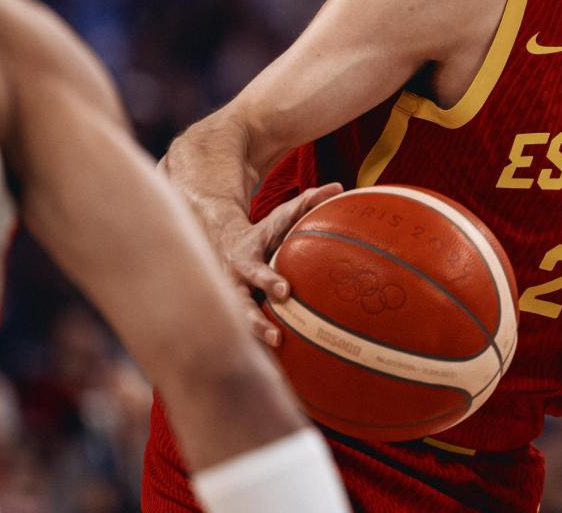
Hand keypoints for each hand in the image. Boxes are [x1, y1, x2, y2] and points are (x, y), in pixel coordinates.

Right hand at [217, 181, 342, 345]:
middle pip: (241, 304)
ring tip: (275, 357)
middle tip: (278, 334)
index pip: (257, 269)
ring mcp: (230, 303)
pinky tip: (276, 374)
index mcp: (246, 259)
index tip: (286, 292)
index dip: (269, 280)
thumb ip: (306, 202)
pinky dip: (256, 354)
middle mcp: (233, 283)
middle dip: (256, 321)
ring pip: (237, 327)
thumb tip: (339, 187)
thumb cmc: (264, 233)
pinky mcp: (233, 319)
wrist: (222, 245)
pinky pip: (243, 339)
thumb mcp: (280, 217)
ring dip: (254, 342)